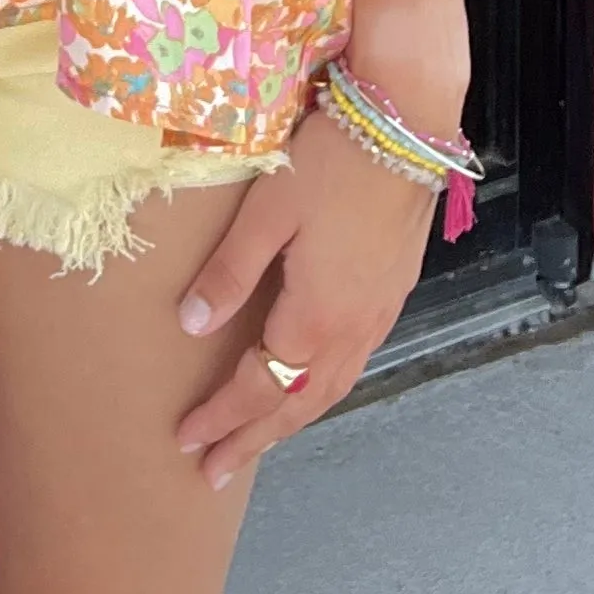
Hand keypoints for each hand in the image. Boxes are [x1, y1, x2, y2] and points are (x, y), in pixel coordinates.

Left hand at [173, 106, 436, 485]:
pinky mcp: (393, 293)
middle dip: (254, 438)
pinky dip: (321, 389)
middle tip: (215, 468)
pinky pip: (352, 364)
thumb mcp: (268, 210)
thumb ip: (231, 272)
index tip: (188, 440)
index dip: (223, 416)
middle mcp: (352, 330)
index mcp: (315, 316)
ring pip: (330, 388)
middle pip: (298, 402)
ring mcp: (378, 314)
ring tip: (256, 439)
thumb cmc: (330, 161)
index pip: (260, 386)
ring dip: (290, 420)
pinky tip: (309, 382)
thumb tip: (192, 326)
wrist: (404, 125)